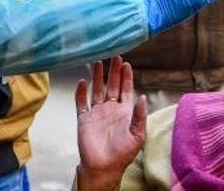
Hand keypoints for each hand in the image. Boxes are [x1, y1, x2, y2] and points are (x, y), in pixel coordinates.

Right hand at [76, 57, 146, 190]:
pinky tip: (82, 82)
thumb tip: (142, 96)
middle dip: (113, 71)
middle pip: (112, 85)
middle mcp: (111, 109)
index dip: (126, 76)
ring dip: (97, 77)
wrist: (104, 167)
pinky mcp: (84, 119)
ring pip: (97, 90)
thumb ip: (139, 115)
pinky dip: (80, 92)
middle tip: (114, 55)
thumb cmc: (123, 154)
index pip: (126, 89)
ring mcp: (97, 113)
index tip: (126, 63)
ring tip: (98, 62)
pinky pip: (81, 103)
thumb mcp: (137, 135)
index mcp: (125, 111)